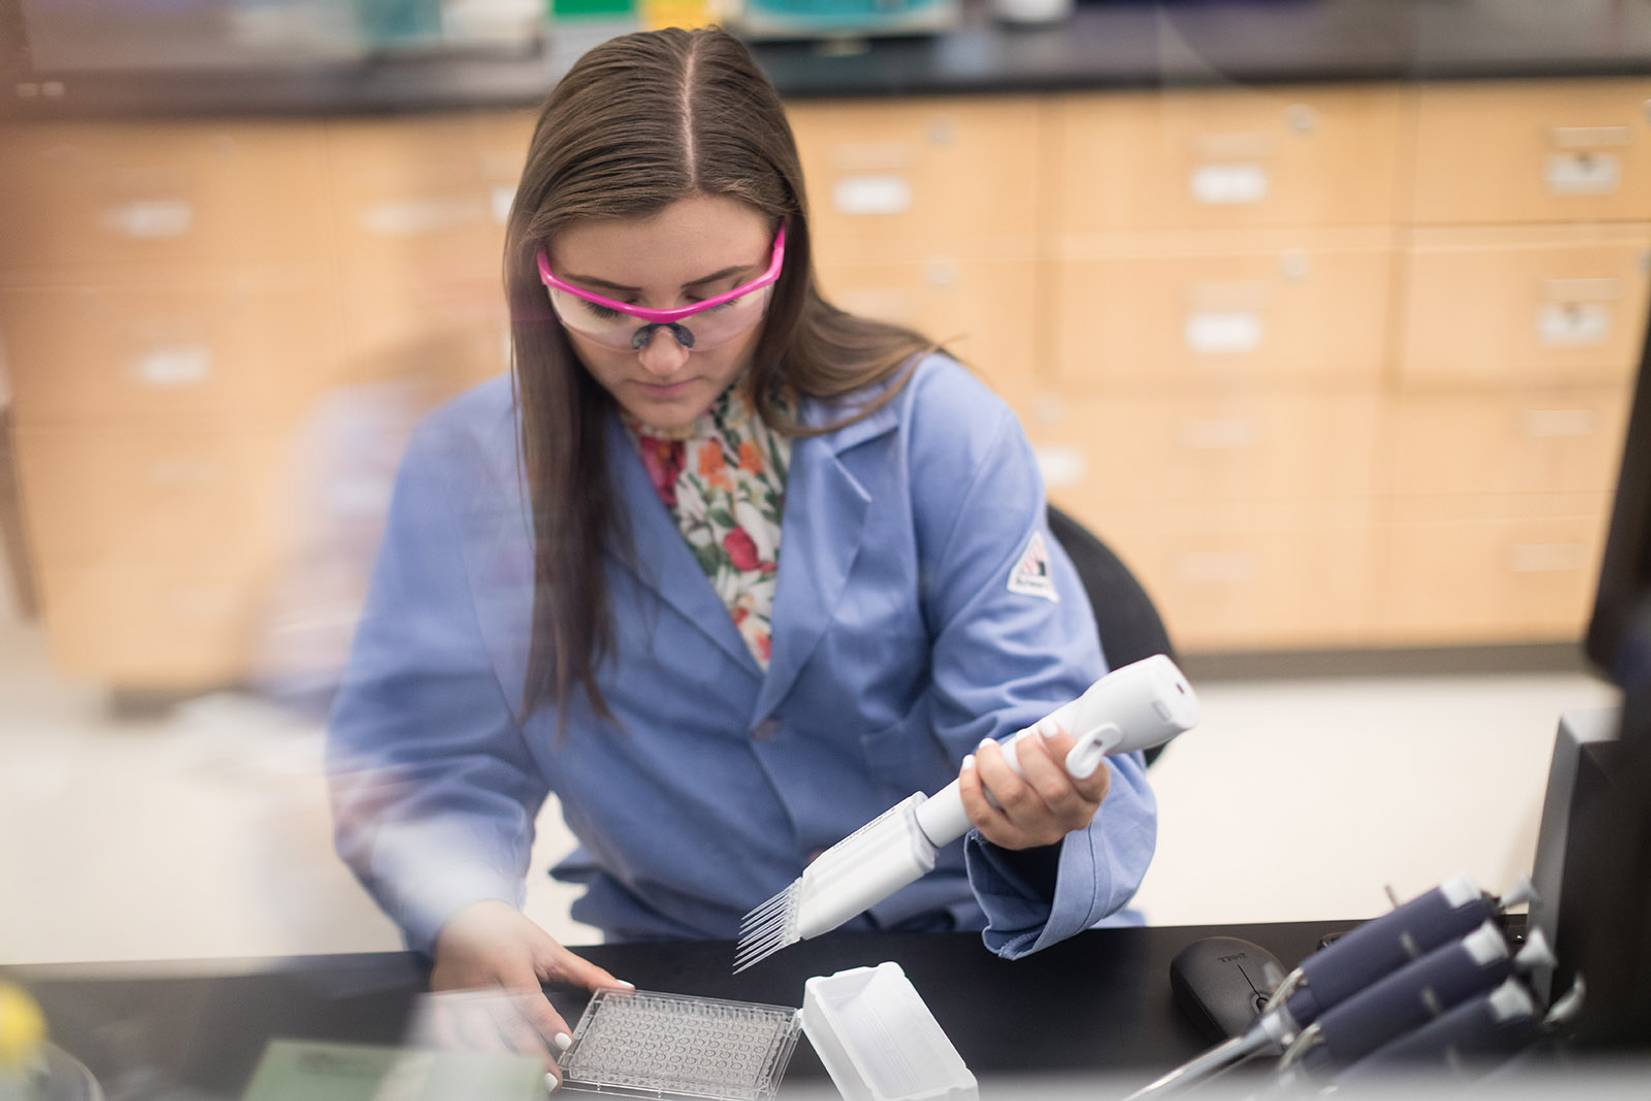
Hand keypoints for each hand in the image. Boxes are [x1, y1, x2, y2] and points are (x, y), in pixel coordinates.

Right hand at [430, 900, 631, 1089]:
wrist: (463, 915)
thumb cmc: (508, 933)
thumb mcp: (550, 948)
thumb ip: (586, 973)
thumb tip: (624, 989)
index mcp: (508, 961)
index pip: (529, 996)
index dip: (547, 1021)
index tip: (565, 1042)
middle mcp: (480, 979)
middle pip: (503, 1023)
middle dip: (527, 1055)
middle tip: (550, 1079)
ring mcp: (456, 993)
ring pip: (473, 1036)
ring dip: (497, 1063)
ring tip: (521, 1083)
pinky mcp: (441, 1003)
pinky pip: (448, 1037)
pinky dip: (463, 1058)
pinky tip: (483, 1075)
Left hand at [958, 722, 1110, 849]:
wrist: (1048, 798)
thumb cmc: (1061, 764)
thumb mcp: (1077, 750)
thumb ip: (1074, 735)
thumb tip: (1057, 717)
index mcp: (1093, 794)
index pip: (1088, 777)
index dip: (1065, 751)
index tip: (1046, 726)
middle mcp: (1072, 817)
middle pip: (1052, 790)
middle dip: (1029, 755)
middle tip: (1020, 735)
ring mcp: (1043, 832)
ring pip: (1014, 799)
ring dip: (994, 767)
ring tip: (987, 747)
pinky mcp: (1013, 839)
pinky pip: (985, 818)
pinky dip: (971, 789)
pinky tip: (970, 767)